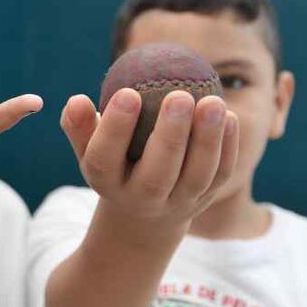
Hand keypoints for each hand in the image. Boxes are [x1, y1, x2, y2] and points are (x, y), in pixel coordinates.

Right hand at [60, 89, 237, 228]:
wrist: (143, 214)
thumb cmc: (113, 163)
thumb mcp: (89, 149)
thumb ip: (80, 126)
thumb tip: (77, 101)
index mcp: (107, 182)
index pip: (105, 159)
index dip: (114, 129)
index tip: (127, 93)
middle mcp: (142, 198)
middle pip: (156, 175)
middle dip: (170, 136)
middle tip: (179, 96)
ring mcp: (177, 202)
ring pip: (197, 176)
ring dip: (207, 140)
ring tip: (213, 102)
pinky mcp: (206, 198)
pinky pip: (220, 174)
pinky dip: (227, 147)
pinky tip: (229, 116)